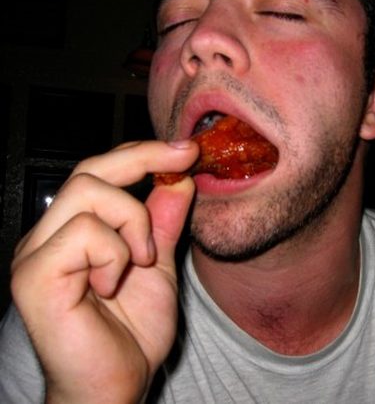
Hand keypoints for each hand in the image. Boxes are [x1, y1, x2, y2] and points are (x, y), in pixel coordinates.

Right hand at [10, 140, 198, 402]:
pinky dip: (114, 253)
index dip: (142, 152)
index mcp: (75, 229)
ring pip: (88, 194)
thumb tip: (180, 177)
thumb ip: (163, 221)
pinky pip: (83, 234)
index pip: (101, 170)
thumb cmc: (133, 330)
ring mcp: (36, 255)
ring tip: (143, 260)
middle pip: (90, 169)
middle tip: (184, 163)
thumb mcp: (159, 263)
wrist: (118, 382)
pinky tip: (114, 284)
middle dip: (143, 160)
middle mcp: (49, 235)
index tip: (186, 149)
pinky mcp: (34, 277)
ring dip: (133, 223)